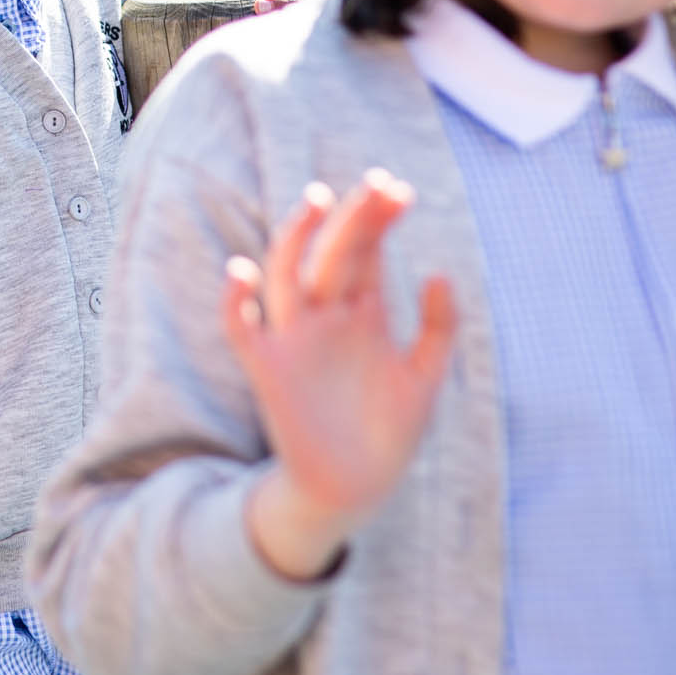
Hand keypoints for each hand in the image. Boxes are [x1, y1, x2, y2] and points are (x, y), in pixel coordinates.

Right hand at [222, 171, 456, 578]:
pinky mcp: (267, 370)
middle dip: (352, 217)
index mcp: (364, 313)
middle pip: (333, 252)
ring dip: (296, 237)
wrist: (356, 490)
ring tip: (316, 201)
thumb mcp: (424, 380)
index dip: (380, 220)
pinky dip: (235, 302)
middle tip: (376, 184)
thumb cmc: (389, 433)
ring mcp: (295, 339)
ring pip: (286, 275)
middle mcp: (327, 317)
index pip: (368, 252)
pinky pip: (242, 329)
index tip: (401, 191)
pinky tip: (240, 271)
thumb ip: (438, 330)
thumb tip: (440, 273)